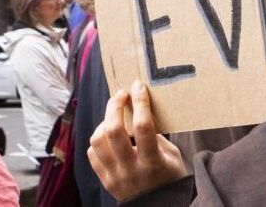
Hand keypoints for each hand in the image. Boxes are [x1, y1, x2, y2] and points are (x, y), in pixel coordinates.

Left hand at [88, 81, 186, 201]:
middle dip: (115, 106)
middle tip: (121, 94)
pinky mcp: (104, 181)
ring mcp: (114, 176)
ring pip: (97, 141)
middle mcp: (130, 169)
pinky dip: (99, 139)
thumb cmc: (169, 176)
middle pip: (113, 131)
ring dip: (104, 121)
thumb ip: (156, 136)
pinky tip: (109, 134)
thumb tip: (141, 112)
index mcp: (152, 162)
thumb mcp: (171, 155)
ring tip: (114, 114)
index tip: (138, 85)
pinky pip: (93, 154)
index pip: (142, 126)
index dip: (140, 102)